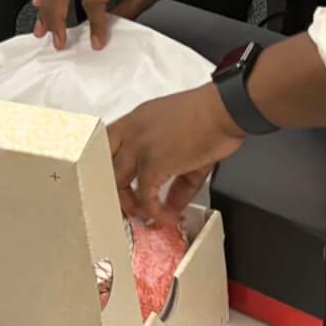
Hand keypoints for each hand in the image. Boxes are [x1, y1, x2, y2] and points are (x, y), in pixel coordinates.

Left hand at [108, 86, 243, 221]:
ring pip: (116, 182)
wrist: (224, 110)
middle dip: (113, 188)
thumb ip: (177, 178)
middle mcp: (131, 132)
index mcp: (135, 120)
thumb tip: (173, 206)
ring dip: (128, 203)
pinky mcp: (153, 163)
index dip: (106, 166)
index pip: (104, 143)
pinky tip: (163, 216)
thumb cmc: (210, 118)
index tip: (119, 184)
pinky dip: (152, 210)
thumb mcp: (185, 144)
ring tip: (144, 214)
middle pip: (102, 164)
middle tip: (127, 206)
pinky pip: (144, 195)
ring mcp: (139, 147)